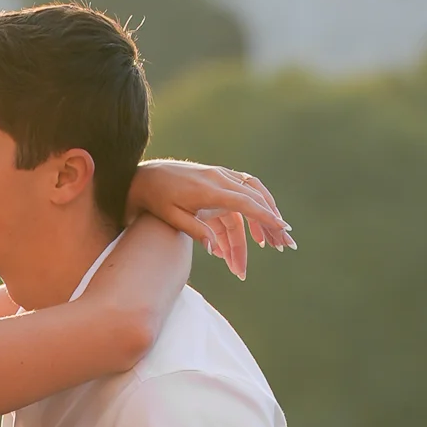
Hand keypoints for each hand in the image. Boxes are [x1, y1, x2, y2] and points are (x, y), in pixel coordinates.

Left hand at [125, 158, 294, 280]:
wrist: (142, 177)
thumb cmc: (155, 199)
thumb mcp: (170, 217)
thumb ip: (194, 231)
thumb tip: (214, 249)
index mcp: (209, 189)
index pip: (245, 203)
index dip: (265, 217)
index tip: (282, 229)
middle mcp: (219, 179)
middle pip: (255, 200)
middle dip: (271, 223)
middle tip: (284, 245)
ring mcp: (219, 177)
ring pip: (251, 197)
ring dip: (262, 221)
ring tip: (269, 245)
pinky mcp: (217, 180)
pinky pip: (240, 197)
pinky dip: (247, 217)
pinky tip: (249, 240)